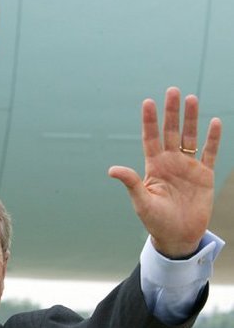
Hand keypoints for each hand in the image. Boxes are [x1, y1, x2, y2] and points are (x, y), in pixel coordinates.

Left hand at [108, 86, 221, 257]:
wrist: (178, 237)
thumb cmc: (156, 221)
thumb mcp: (142, 202)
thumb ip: (131, 183)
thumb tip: (112, 169)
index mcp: (154, 167)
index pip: (151, 138)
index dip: (150, 121)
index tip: (148, 102)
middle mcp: (170, 163)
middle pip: (171, 132)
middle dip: (171, 112)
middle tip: (172, 91)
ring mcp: (188, 168)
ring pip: (190, 137)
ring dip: (191, 119)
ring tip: (191, 99)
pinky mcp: (204, 176)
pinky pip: (209, 153)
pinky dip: (213, 139)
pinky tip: (215, 122)